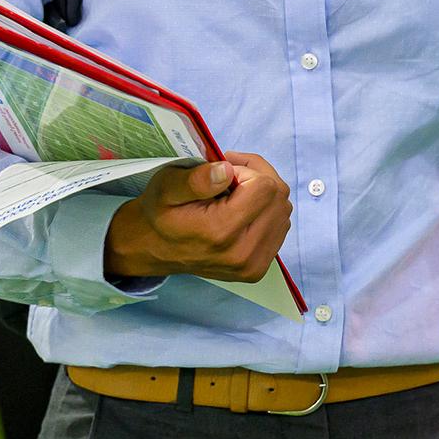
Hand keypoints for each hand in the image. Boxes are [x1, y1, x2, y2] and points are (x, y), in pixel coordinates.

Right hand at [104, 153, 292, 280]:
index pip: (264, 187)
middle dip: (258, 178)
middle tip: (230, 176)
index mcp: (220, 232)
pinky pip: (280, 226)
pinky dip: (266, 211)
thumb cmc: (161, 212)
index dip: (246, 170)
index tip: (224, 172)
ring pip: (283, 210)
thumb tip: (228, 171)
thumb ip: (196, 179)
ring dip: (264, 194)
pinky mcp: (258, 269)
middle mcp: (242, 254)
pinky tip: (242, 210)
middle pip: (278, 197)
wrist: (154, 247)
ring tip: (234, 194)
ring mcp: (253, 265)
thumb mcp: (166, 186)